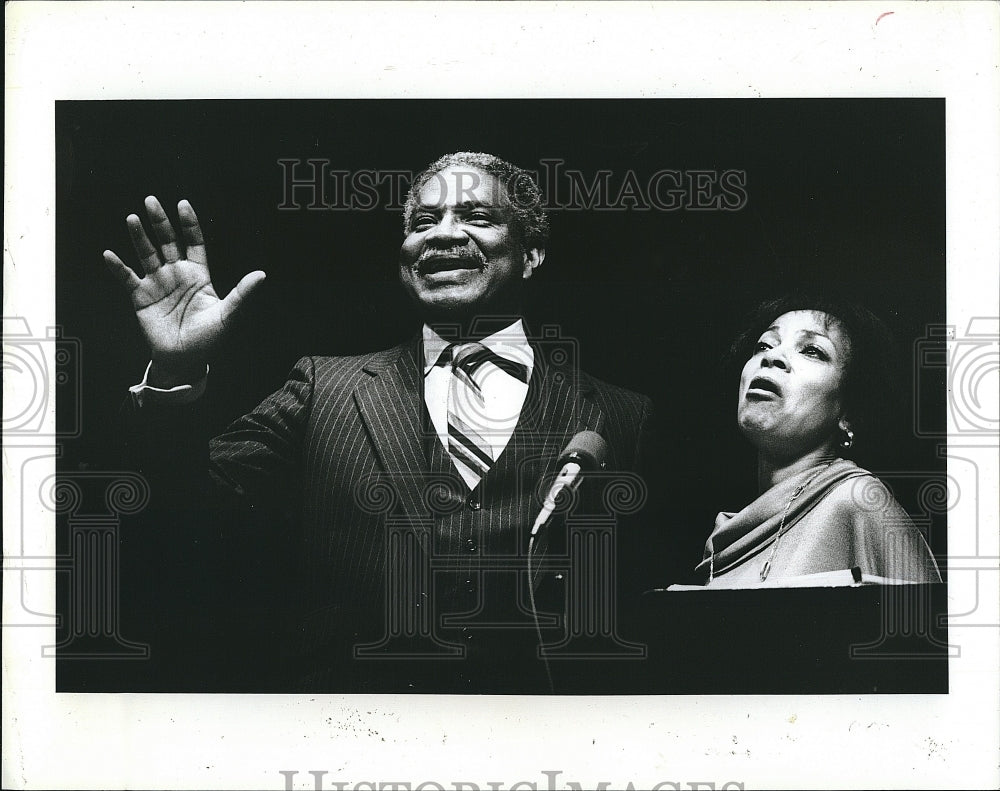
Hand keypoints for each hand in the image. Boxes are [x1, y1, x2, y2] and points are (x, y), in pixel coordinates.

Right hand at [104, 197, 264, 386]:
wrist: (185, 359)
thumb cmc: (209, 338)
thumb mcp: (228, 314)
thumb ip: (242, 293)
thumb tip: (262, 275)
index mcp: (198, 274)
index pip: (194, 242)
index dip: (189, 224)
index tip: (183, 204)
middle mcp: (176, 274)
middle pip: (167, 241)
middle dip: (160, 222)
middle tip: (151, 201)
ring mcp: (157, 283)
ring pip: (147, 254)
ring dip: (139, 237)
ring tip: (133, 218)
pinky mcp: (141, 297)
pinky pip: (127, 278)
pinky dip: (118, 267)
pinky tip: (109, 254)